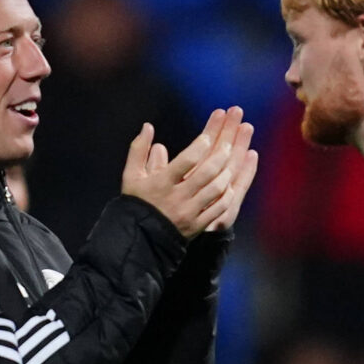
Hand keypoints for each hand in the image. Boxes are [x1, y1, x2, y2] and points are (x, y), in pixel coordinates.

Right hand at [123, 107, 250, 238]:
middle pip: (205, 174)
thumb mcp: (132, 175)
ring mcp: (190, 212)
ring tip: (232, 161)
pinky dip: (226, 196)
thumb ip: (139, 149)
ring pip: (215, 190)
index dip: (198, 147)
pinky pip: (218, 209)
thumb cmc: (137, 202)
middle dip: (219, 157)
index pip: (185, 161)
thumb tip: (147, 126)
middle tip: (228, 144)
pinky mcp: (198, 225)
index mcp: (162, 183)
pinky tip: (230, 185)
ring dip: (226, 174)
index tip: (208, 136)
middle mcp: (178, 197)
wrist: (140, 237)